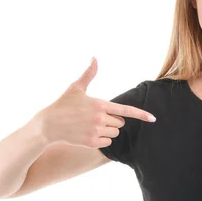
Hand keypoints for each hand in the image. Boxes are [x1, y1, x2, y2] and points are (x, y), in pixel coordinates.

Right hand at [36, 57, 155, 146]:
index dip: (141, 114)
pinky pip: (108, 142)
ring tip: (91, 125)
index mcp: (100, 104)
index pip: (125, 110)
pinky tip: (88, 134)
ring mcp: (96, 131)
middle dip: (112, 120)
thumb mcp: (76, 88)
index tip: (153, 118)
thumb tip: (94, 57)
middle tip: (95, 117)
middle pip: (120, 122)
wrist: (48, 125)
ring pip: (115, 133)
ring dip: (108, 130)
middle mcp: (100, 118)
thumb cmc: (62, 105)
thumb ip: (89, 74)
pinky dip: (102, 140)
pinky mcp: (92, 143)